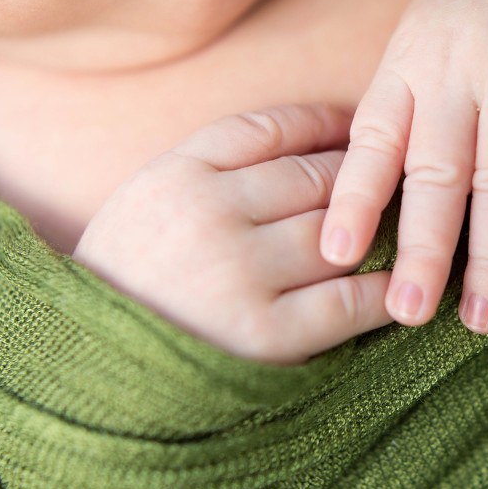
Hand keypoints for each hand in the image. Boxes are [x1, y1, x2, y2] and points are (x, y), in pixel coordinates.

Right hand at [74, 104, 392, 363]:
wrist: (86, 365)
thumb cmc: (129, 277)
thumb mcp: (149, 199)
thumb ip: (215, 166)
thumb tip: (313, 140)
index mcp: (178, 174)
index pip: (273, 128)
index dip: (326, 123)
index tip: (360, 127)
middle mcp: (210, 213)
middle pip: (317, 176)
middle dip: (362, 177)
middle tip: (394, 182)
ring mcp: (239, 273)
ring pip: (339, 230)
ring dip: (378, 229)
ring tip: (401, 230)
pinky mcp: (264, 334)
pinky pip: (347, 299)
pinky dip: (380, 290)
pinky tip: (392, 286)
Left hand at [319, 0, 487, 333]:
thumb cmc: (484, 14)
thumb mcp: (423, 44)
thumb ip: (400, 111)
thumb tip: (364, 201)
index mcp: (412, 64)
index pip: (375, 139)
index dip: (354, 199)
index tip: (335, 256)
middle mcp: (461, 71)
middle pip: (438, 173)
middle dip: (423, 249)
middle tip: (410, 312)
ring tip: (482, 316)